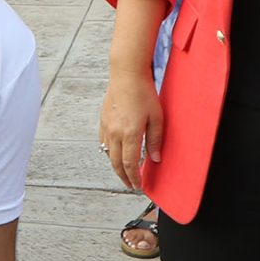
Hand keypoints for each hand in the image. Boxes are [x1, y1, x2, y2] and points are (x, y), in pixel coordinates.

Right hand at [99, 68, 162, 192]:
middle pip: (116, 163)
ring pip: (108, 154)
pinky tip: (115, 154)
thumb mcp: (156, 117)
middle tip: (130, 185)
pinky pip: (103, 143)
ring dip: (115, 166)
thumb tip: (155, 159)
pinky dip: (109, 153)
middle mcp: (115, 133)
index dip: (134, 178)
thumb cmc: (144, 93)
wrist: (126, 75)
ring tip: (124, 172)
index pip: (130, 164)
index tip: (138, 185)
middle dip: (123, 177)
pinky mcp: (102, 121)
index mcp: (130, 133)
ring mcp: (107, 127)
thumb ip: (155, 140)